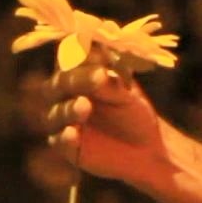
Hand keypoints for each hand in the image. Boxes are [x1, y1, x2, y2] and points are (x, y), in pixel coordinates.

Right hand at [47, 53, 171, 187]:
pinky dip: (65, 138)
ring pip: (56, 113)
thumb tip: (97, 68)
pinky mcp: (66, 147)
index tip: (104, 56)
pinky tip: (72, 133)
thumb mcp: (127, 94)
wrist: (145, 148)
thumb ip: (110, 82)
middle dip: (78, 79)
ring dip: (70, 108)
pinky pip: (59, 142)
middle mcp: (64, 94)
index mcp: (77, 72)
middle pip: (61, 83)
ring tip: (84, 105)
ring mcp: (62, 120)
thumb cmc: (134, 111)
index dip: (83, 53)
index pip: (70, 56)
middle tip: (99, 76)